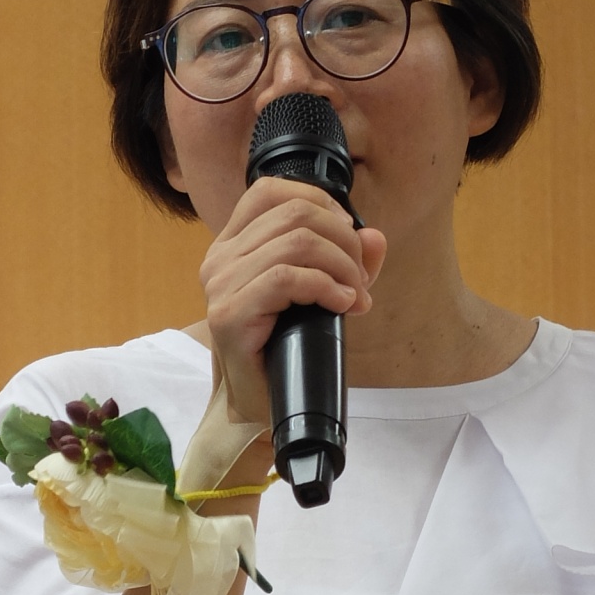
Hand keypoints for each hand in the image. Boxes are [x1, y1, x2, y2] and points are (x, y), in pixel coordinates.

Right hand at [199, 176, 387, 425]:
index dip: (319, 201)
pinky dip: (326, 286)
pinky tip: (342, 304)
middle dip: (343, 240)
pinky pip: (287, 278)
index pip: (269, 190)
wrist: (261, 404)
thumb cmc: (286, 348)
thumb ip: (348, 261)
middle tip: (360, 275)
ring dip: (341, 266)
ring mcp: (221, 285)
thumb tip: (374, 237)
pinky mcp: (230, 314)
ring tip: (354, 293)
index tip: (347, 235)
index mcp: (233, 246)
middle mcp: (220, 259)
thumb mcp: (323, 294)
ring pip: (296, 242)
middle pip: (294, 213)